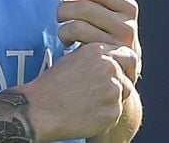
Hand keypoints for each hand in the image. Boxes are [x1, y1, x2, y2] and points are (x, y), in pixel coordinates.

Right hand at [17, 41, 138, 140]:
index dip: (126, 65)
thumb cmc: (51, 85)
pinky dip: (104, 116)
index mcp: (98, 52)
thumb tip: (109, 60)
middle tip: (113, 92)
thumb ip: (94, 58)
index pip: (127, 54)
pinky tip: (86, 115)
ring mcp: (112, 91)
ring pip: (122, 95)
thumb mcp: (72, 60)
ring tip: (89, 105)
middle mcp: (109, 68)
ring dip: (112, 100)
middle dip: (123, 82)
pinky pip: (115, 114)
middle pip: (128, 76)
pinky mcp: (112, 112)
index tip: (122, 72)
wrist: (40, 109)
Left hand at [50, 0, 140, 83]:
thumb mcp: (101, 8)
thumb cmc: (104, 33)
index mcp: (128, 6)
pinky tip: (68, 44)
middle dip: (63, 9)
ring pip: (78, 25)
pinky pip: (78, 44)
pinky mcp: (107, 61)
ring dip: (62, 27)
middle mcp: (129, 25)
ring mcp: (121, 46)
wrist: (117, 71)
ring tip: (62, 32)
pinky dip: (67, 40)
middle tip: (57, 15)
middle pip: (84, 7)